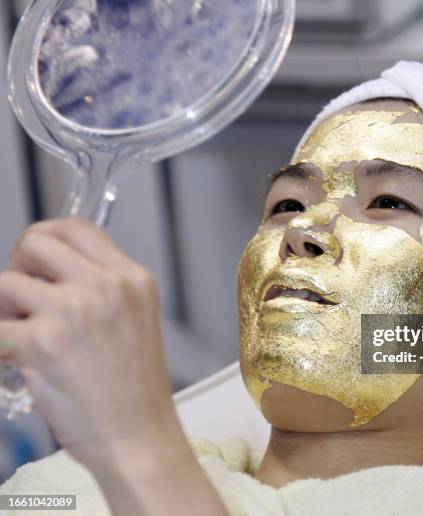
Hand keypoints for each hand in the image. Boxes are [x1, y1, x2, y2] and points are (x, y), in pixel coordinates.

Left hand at [0, 218, 182, 470]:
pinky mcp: (41, 343)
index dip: (46, 238)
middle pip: (36, 242)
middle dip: (19, 267)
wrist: (139, 437)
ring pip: (5, 283)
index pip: (76, 228)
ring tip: (24, 339)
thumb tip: (44, 273)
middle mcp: (106, 287)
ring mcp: (73, 311)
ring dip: (4, 311)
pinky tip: (13, 361)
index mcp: (132, 279)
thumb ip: (101, 288)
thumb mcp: (136, 320)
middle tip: (23, 299)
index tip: (34, 261)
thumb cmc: (136, 389)